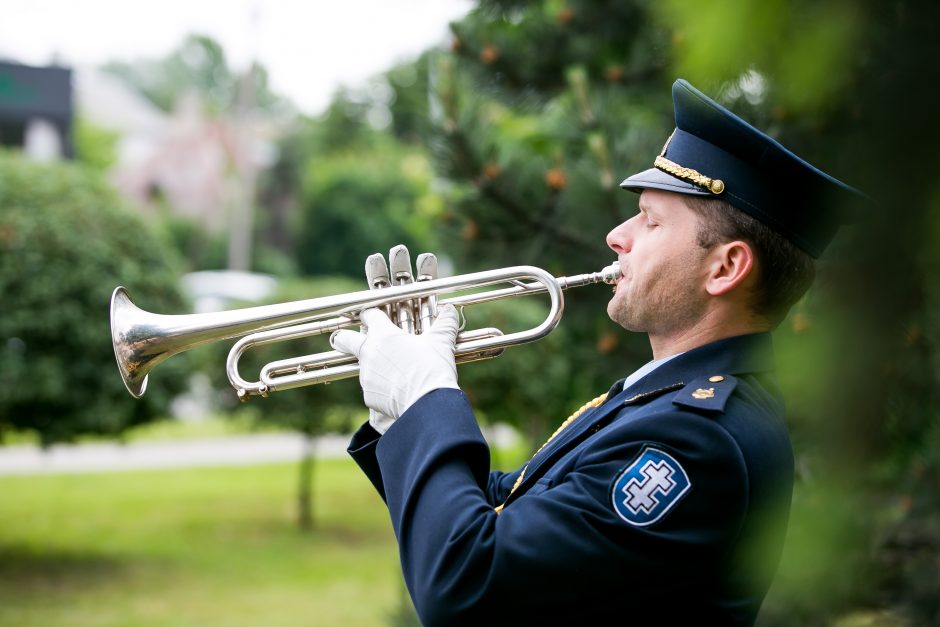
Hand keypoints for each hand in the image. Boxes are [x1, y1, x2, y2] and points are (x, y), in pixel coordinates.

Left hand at [331, 306, 459, 424]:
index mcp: (383, 334)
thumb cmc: (432, 368)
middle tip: (348, 339)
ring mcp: (366, 376)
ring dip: (374, 367)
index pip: (369, 315)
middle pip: (344, 340)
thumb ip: (445, 324)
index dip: (372, 313)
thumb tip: (451, 310)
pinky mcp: (368, 397)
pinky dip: (382, 389)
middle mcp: (369, 353)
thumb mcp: (441, 342)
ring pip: (362, 367)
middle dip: (343, 338)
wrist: (428, 404)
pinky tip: (398, 391)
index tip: (376, 315)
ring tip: (396, 373)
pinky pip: (372, 389)